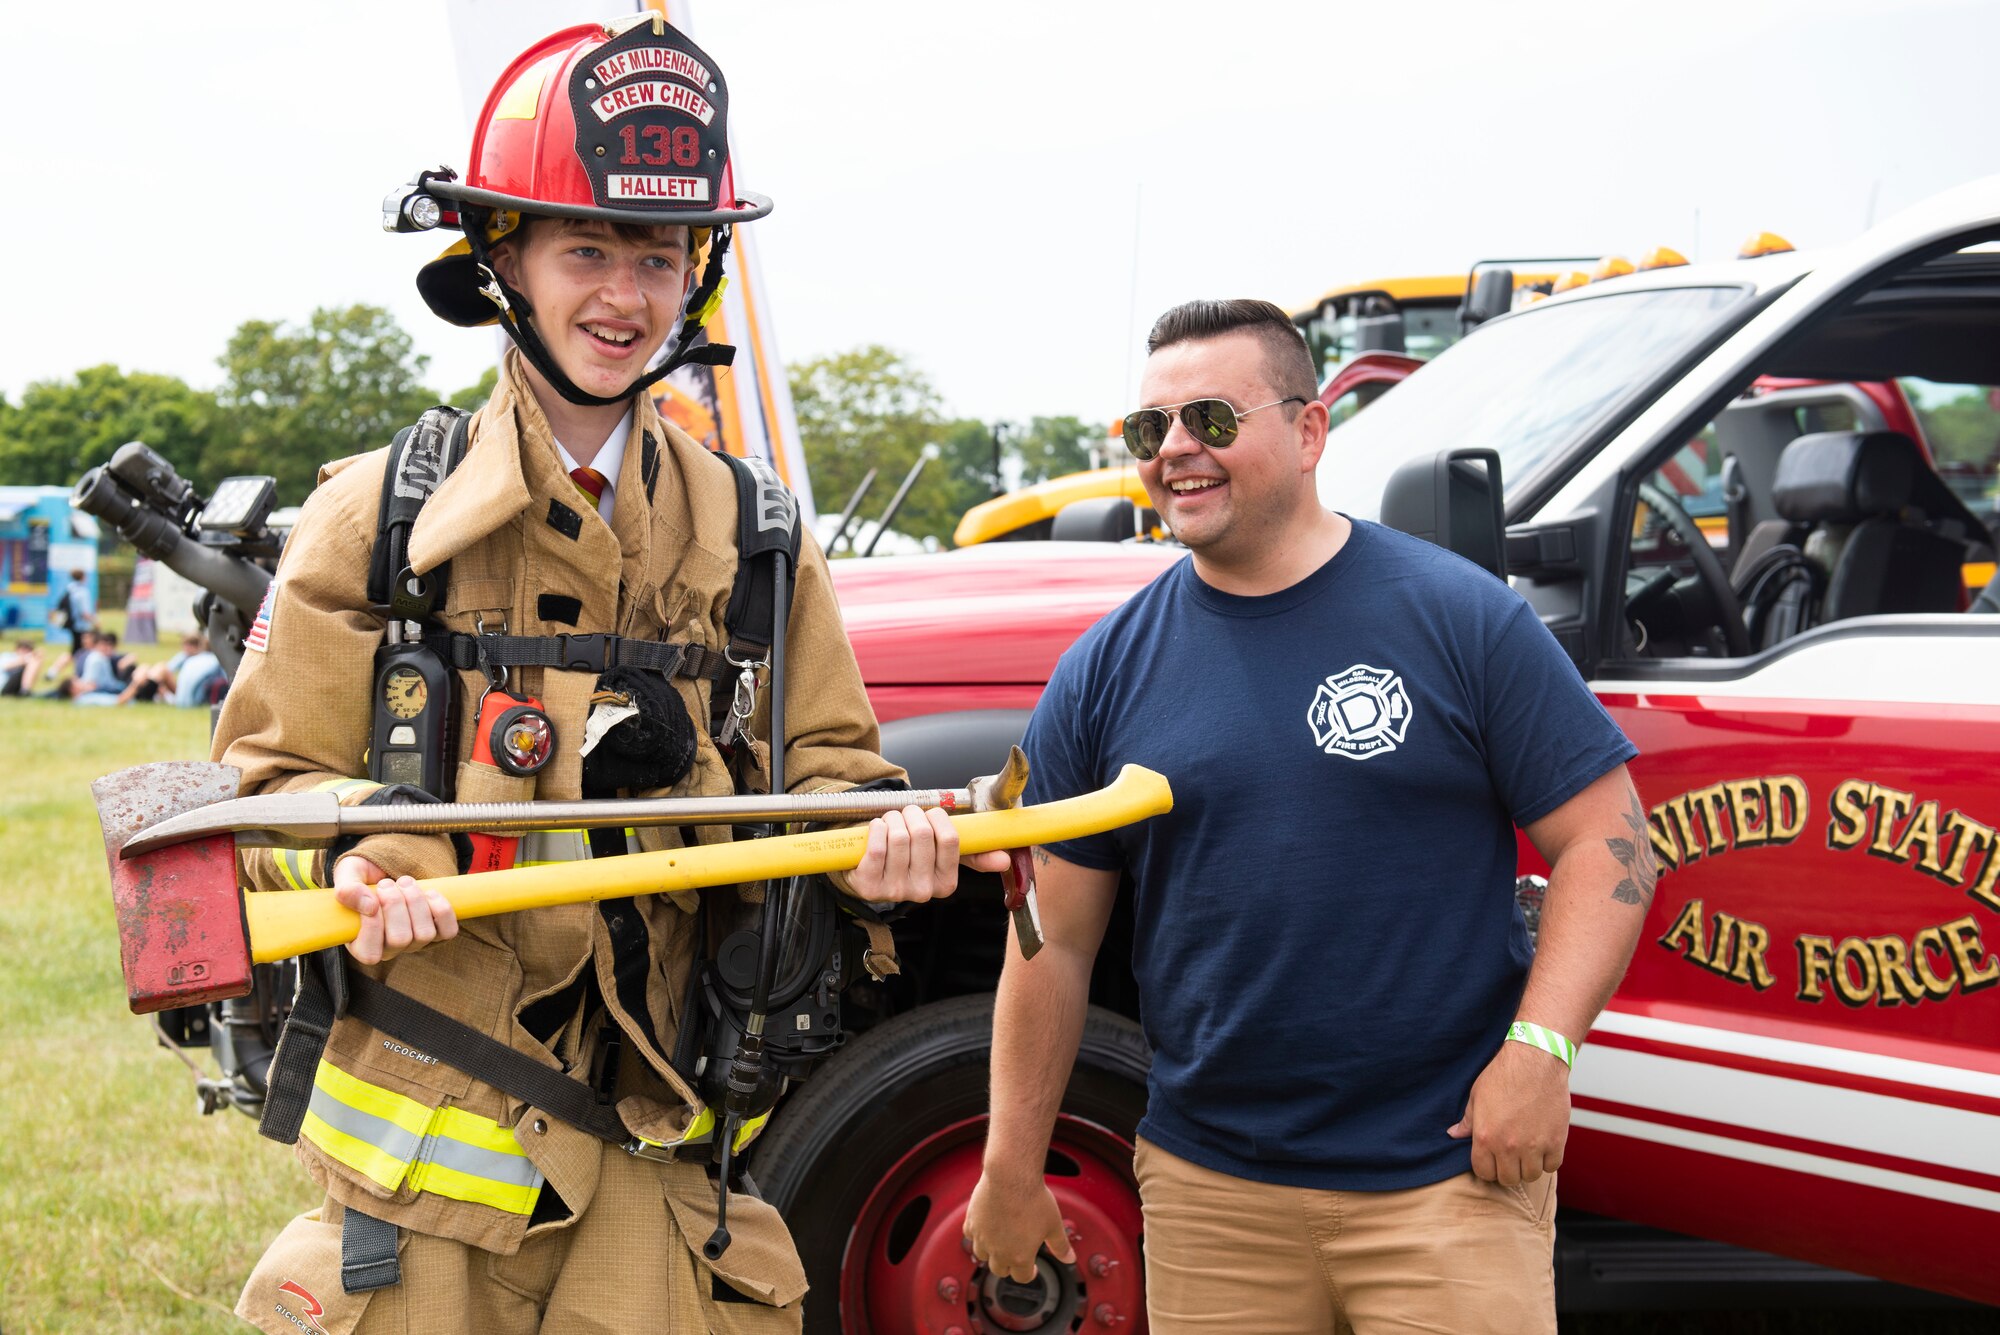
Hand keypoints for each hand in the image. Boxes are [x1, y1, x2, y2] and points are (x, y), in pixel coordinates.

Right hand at [333, 855, 458, 964]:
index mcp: (362, 945)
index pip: (370, 954)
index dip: (373, 925)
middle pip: (400, 940)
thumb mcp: (348, 875)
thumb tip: (369, 906)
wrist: (389, 867)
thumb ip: (347, 890)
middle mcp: (390, 949)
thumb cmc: (363, 876)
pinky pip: (448, 932)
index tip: (372, 898)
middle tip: (387, 883)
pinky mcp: (438, 933)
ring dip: (416, 901)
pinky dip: (441, 910)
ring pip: (424, 934)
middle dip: (395, 905)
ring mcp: (415, 943)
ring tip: (405, 883)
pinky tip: (429, 893)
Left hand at [847, 805, 1007, 902]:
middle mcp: (923, 891)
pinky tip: (876, 831)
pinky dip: (876, 829)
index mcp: (946, 883)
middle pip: (923, 834)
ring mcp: (895, 891)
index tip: (930, 815)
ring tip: (890, 824)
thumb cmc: (906, 854)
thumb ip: (974, 853)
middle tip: (905, 817)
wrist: (867, 865)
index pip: (950, 838)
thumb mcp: (941, 853)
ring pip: (899, 837)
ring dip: (892, 819)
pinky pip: (878, 847)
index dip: (937, 817)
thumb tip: (1004, 860)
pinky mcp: (869, 887)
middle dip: (912, 814)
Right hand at [964, 1168, 1074, 1283]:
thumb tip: (1070, 1259)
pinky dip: (976, 1234)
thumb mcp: (1054, 1224)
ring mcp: (982, 1237)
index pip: (1022, 1277)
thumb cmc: (1034, 1200)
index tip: (1032, 1267)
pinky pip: (969, 1235)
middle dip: (1008, 1265)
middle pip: (999, 1270)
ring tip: (1000, 1241)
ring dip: (990, 1252)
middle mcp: (998, 1252)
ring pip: (981, 1255)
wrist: (1011, 1177)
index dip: (1029, 1273)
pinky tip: (985, 1226)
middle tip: (1016, 1254)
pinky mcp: (971, 1221)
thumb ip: (1060, 1245)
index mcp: (1020, 1257)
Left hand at [1447, 1037, 1570, 1184]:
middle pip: (1508, 1179)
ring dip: (1528, 1167)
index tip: (1492, 1160)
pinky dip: (1548, 1160)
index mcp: (1486, 1137)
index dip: (1487, 1168)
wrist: (1535, 1060)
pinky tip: (1543, 1146)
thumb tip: (1453, 1134)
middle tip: (1510, 1157)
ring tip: (1527, 1152)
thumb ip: (1467, 1121)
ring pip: (1531, 1176)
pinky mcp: (1556, 1141)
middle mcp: (1509, 1146)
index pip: (1484, 1173)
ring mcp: (1534, 1146)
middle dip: (1507, 1170)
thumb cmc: (1504, 1075)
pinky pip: (1552, 1166)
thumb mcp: (1477, 1096)